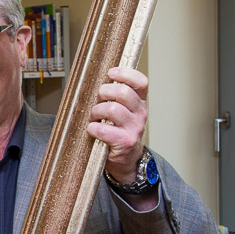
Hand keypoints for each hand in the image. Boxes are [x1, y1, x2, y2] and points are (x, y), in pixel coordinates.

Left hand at [87, 67, 147, 183]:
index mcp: (140, 102)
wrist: (126, 160)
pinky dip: (93, 128)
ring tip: (94, 117)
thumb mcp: (124, 112)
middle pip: (123, 92)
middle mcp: (141, 114)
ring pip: (112, 109)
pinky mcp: (125, 142)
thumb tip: (97, 80)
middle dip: (104, 92)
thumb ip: (116, 97)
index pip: (141, 82)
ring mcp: (134, 128)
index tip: (111, 73)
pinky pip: (103, 130)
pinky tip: (92, 130)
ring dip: (96, 111)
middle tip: (98, 100)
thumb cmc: (119, 131)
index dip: (125, 74)